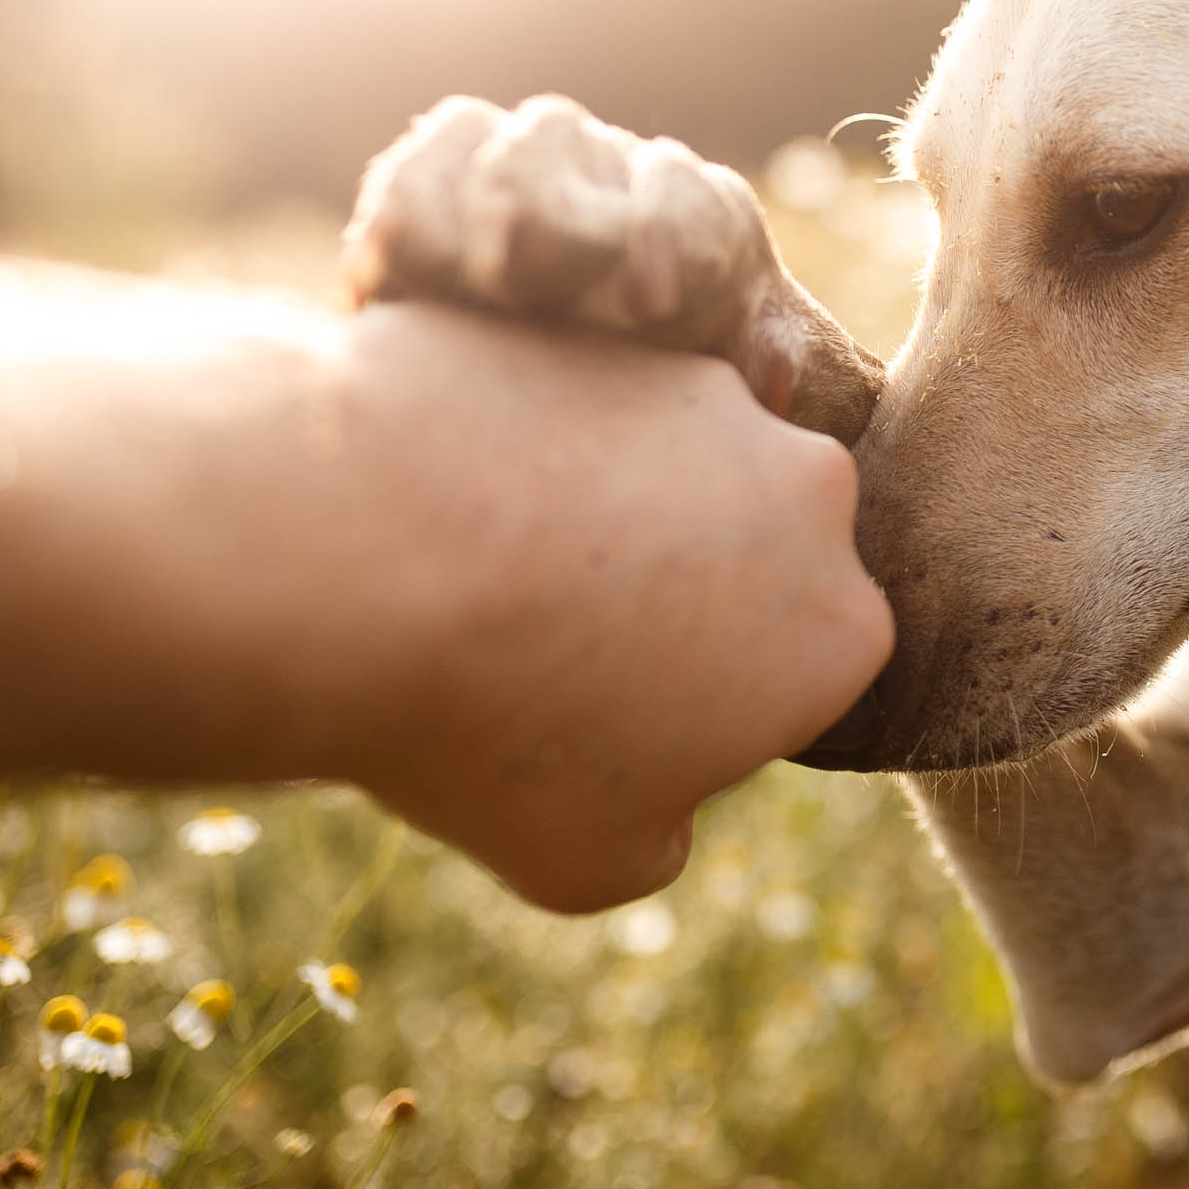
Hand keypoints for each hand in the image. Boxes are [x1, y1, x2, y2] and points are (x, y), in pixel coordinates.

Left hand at [331, 305, 893, 911]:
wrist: (350, 557)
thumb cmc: (485, 729)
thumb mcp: (586, 861)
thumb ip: (665, 834)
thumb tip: (664, 803)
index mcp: (838, 631)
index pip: (797, 673)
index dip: (708, 711)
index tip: (605, 728)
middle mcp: (809, 493)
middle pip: (755, 550)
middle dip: (681, 588)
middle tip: (542, 640)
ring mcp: (710, 396)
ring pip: (674, 462)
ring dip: (608, 505)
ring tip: (476, 565)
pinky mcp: (611, 327)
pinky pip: (582, 398)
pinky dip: (529, 438)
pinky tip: (439, 494)